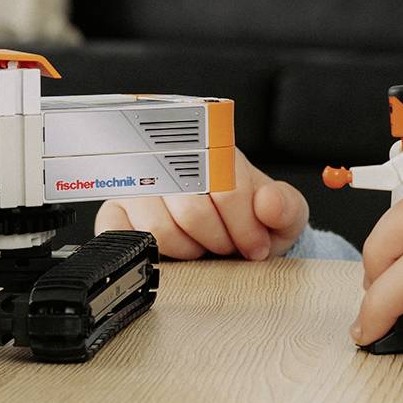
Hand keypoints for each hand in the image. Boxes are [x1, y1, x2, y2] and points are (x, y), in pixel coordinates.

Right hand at [96, 149, 309, 260]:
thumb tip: (268, 203)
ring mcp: (138, 184)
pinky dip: (154, 252)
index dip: (244, 224)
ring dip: (189, 250)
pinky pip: (125, 236)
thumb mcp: (284, 213)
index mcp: (214, 150)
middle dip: (219, 241)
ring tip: (201, 245)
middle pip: (192, 211)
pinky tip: (172, 250)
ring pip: (159, 229)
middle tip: (227, 246)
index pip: (224, 184)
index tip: (255, 245)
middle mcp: (171, 158)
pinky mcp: (116, 212)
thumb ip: (286, 206)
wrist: (230, 238)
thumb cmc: (252, 220)